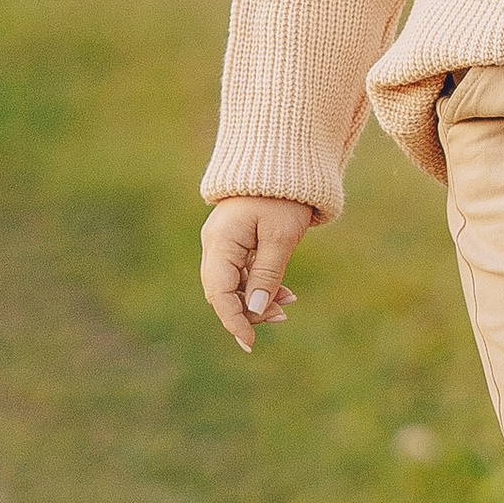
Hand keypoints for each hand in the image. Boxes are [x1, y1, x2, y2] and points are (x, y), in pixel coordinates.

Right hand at [201, 196, 313, 351]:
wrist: (282, 159)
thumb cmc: (284, 197)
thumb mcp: (281, 237)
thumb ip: (267, 275)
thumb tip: (256, 310)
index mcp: (221, 242)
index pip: (220, 293)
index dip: (234, 320)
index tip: (250, 342)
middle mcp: (215, 244)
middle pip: (222, 292)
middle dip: (248, 311)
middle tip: (281, 318)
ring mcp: (222, 242)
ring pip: (233, 284)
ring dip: (257, 298)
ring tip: (288, 304)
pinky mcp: (234, 240)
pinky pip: (241, 271)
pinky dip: (259, 284)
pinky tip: (284, 293)